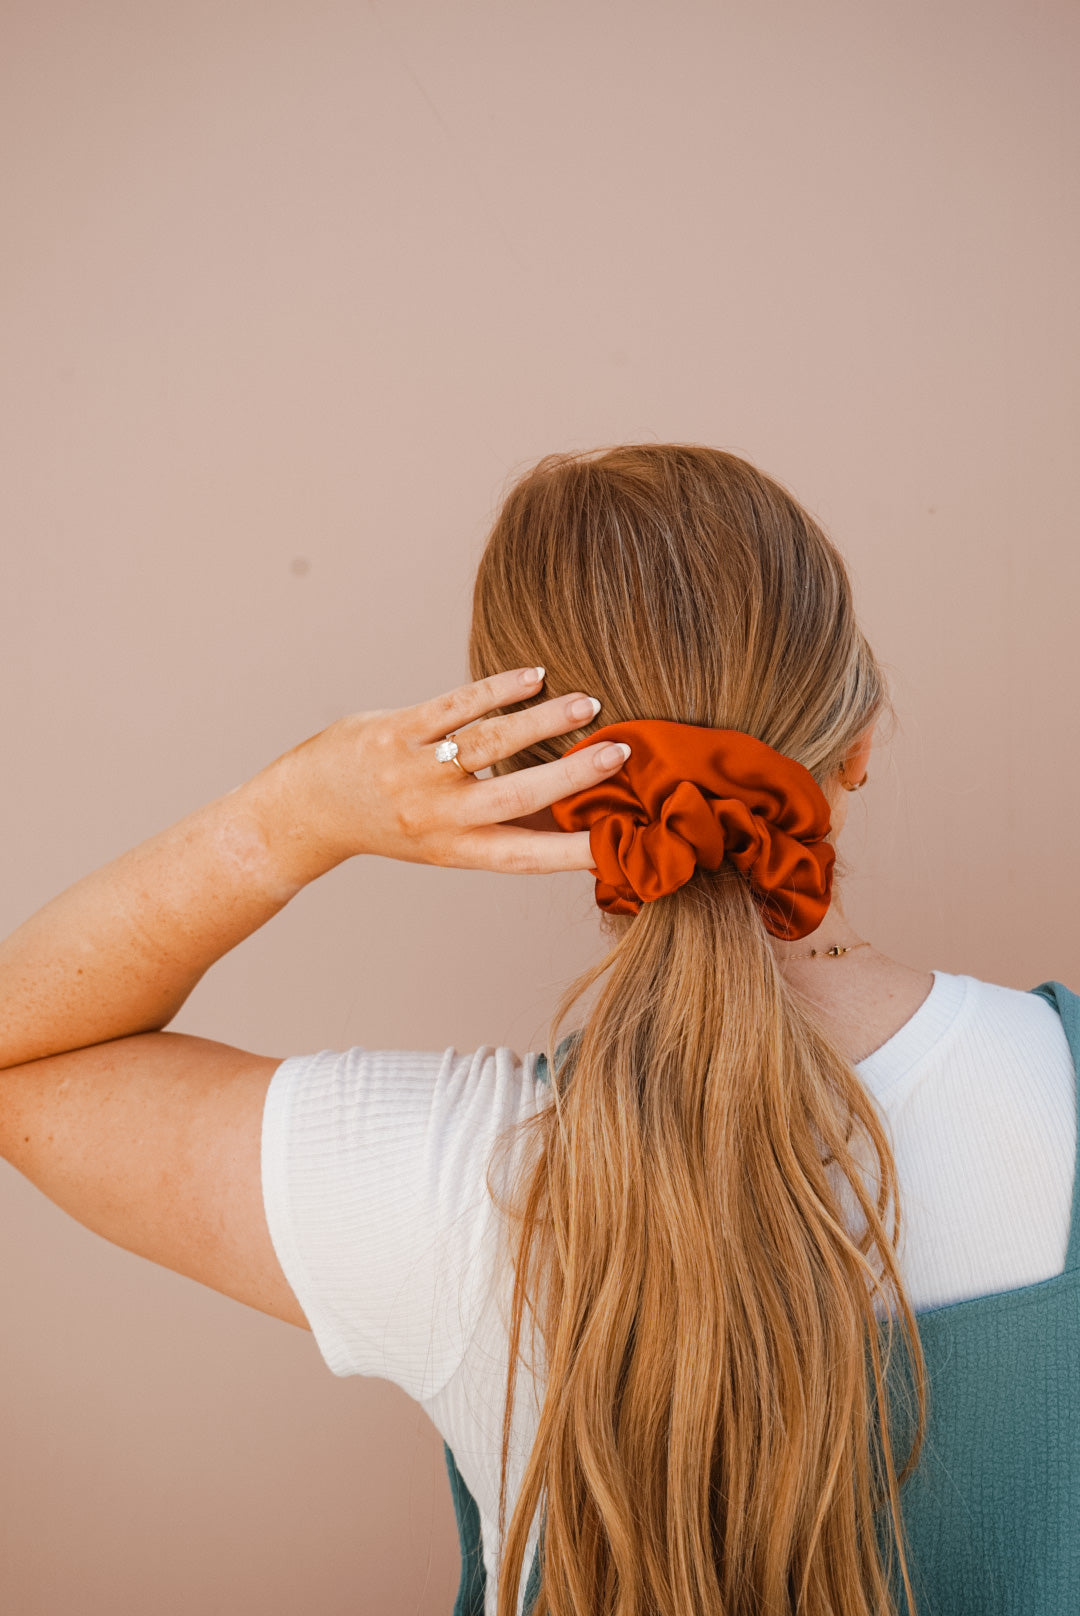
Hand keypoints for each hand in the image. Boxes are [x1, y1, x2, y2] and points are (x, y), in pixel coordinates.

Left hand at [270, 665, 631, 873]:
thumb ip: (498, 827)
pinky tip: (534, 677)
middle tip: (621, 754)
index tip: (622, 841)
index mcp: (456, 849)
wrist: (309, 809)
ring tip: (588, 704)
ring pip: (489, 744)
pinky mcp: (394, 732)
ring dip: (543, 723)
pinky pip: (453, 706)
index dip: (573, 851)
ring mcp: (413, 773)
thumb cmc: (392, 821)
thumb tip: (572, 817)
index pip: (524, 856)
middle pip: (514, 796)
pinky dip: (497, 690)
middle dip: (572, 777)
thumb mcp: (445, 840)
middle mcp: (436, 816)